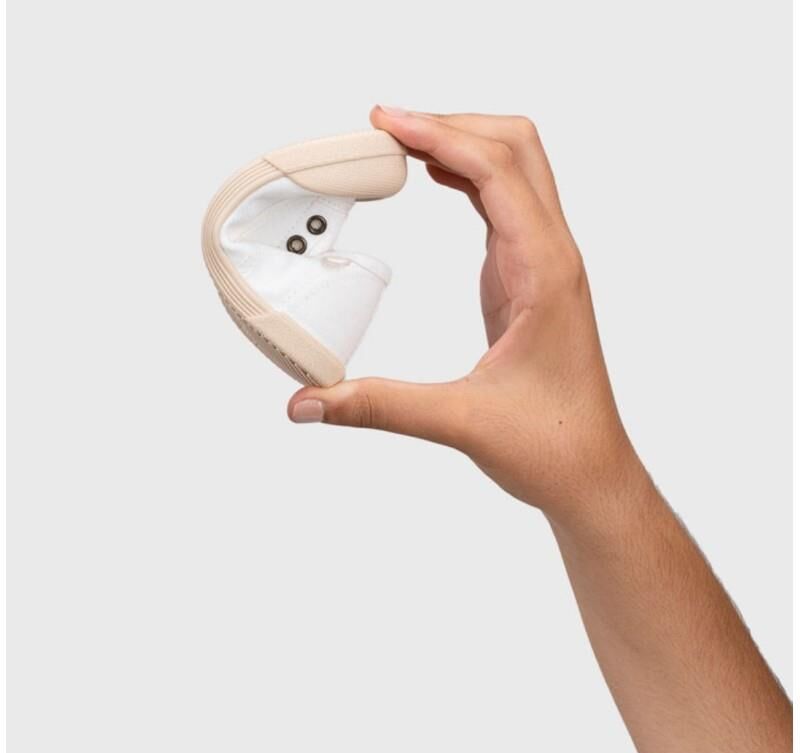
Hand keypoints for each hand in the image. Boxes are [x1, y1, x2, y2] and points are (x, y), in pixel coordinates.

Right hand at [289, 106, 640, 519]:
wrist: (590, 472)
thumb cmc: (552, 445)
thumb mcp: (460, 423)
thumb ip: (378, 406)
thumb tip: (308, 402)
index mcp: (546, 274)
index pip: (497, 171)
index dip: (440, 135)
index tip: (388, 123)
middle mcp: (552, 257)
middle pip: (514, 148)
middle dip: (451, 124)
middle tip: (387, 126)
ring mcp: (543, 265)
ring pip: (512, 171)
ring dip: (460, 144)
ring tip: (400, 143)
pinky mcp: (529, 280)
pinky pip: (503, 206)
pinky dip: (469, 179)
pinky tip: (436, 179)